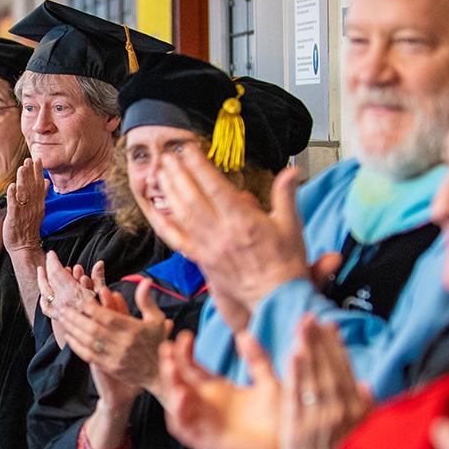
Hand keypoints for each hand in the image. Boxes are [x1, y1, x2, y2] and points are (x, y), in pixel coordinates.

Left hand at [3, 157, 46, 255]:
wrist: (25, 247)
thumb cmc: (28, 228)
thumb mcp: (38, 209)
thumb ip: (41, 194)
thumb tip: (46, 181)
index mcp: (38, 203)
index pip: (39, 185)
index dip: (38, 172)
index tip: (38, 159)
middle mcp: (33, 206)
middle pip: (33, 186)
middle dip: (31, 173)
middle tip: (30, 159)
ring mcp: (25, 212)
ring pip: (24, 194)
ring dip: (23, 181)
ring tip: (22, 168)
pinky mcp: (15, 219)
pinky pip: (15, 206)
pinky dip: (13, 196)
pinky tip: (12, 187)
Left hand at [36, 250, 100, 319]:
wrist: (98, 338)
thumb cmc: (105, 318)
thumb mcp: (105, 295)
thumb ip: (100, 279)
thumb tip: (99, 264)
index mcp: (73, 293)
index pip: (57, 273)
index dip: (53, 262)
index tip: (51, 254)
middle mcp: (63, 302)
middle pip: (50, 281)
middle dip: (48, 268)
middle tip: (49, 259)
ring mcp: (60, 312)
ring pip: (45, 293)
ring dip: (42, 281)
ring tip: (42, 272)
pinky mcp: (60, 320)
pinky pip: (47, 309)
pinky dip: (43, 299)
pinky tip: (44, 295)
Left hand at [57, 278, 172, 393]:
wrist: (158, 374)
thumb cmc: (156, 343)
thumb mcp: (156, 319)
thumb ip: (146, 300)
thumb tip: (145, 280)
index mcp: (135, 329)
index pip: (109, 317)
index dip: (93, 308)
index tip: (81, 301)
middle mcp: (124, 343)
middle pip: (94, 329)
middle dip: (76, 317)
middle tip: (64, 308)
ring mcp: (116, 357)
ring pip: (89, 342)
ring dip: (73, 330)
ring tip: (63, 319)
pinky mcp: (110, 368)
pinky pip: (89, 356)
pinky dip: (77, 346)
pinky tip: (69, 337)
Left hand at [157, 149, 309, 317]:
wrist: (276, 299)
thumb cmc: (285, 265)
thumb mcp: (291, 226)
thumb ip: (286, 196)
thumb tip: (291, 171)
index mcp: (243, 221)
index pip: (215, 187)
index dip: (199, 166)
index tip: (188, 150)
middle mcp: (222, 233)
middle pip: (193, 198)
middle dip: (179, 174)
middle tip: (169, 157)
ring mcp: (209, 248)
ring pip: (183, 215)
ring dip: (170, 193)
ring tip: (161, 174)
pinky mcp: (203, 261)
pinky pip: (179, 242)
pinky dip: (165, 227)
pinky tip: (157, 214)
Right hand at [157, 330, 280, 448]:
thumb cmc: (280, 419)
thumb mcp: (268, 382)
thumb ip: (257, 359)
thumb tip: (244, 334)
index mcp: (218, 390)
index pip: (191, 368)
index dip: (185, 352)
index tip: (186, 335)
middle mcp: (207, 406)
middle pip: (179, 382)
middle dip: (170, 364)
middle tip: (167, 347)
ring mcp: (205, 423)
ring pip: (176, 404)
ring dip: (170, 386)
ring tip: (171, 367)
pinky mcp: (208, 441)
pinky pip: (185, 429)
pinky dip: (179, 414)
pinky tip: (182, 397)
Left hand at [278, 316, 372, 448]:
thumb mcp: (366, 440)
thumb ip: (366, 411)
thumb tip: (366, 384)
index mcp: (354, 412)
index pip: (344, 372)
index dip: (335, 348)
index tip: (329, 326)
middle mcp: (338, 412)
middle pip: (328, 369)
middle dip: (319, 341)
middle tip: (311, 317)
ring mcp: (317, 420)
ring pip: (313, 377)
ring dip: (308, 349)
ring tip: (302, 326)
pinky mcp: (298, 431)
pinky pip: (297, 396)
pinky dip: (297, 373)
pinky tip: (293, 353)